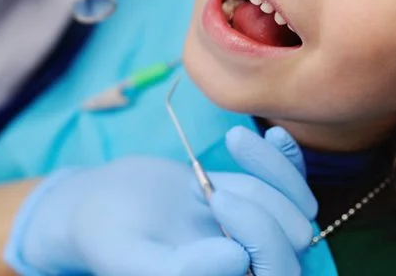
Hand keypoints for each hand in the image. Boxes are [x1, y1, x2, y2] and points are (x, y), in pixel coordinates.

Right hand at [4, 126, 317, 275]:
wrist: (97, 206)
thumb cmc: (108, 239)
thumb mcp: (134, 258)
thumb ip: (183, 270)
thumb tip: (239, 260)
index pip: (277, 271)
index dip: (261, 236)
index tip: (217, 198)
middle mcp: (247, 267)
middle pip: (295, 239)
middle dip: (263, 205)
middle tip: (212, 186)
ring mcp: (254, 235)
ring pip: (298, 206)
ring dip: (271, 171)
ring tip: (232, 143)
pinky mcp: (252, 202)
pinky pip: (290, 182)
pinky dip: (286, 157)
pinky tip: (273, 134)